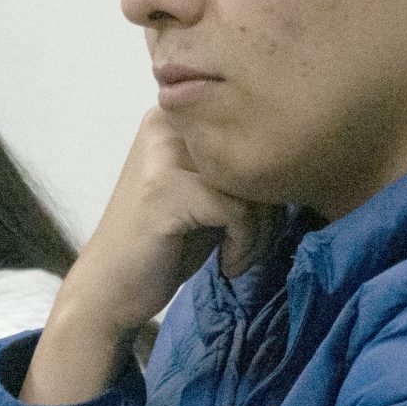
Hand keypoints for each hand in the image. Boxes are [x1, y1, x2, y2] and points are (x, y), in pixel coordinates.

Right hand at [23, 108, 276, 405]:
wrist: (108, 291)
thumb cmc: (163, 245)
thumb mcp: (204, 194)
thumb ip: (237, 167)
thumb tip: (298, 159)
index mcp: (175, 114)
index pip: (251, 131)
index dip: (268, 179)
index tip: (258, 223)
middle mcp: (164, 122)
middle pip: (254, 152)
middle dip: (269, 207)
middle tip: (252, 245)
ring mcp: (161, 154)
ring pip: (251, 181)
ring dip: (261, 231)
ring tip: (240, 257)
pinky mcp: (165, 190)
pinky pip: (238, 210)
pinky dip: (245, 244)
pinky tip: (228, 265)